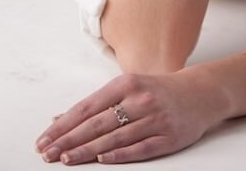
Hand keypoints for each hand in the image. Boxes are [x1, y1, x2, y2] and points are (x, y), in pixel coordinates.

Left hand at [34, 69, 226, 164]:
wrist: (201, 92)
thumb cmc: (159, 91)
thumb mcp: (129, 88)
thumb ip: (97, 104)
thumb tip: (61, 119)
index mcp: (127, 83)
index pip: (88, 106)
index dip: (64, 125)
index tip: (44, 139)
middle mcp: (140, 99)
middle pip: (98, 123)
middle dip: (69, 140)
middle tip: (48, 154)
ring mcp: (155, 117)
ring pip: (116, 137)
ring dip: (88, 151)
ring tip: (67, 159)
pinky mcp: (169, 136)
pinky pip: (141, 148)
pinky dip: (120, 155)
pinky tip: (103, 161)